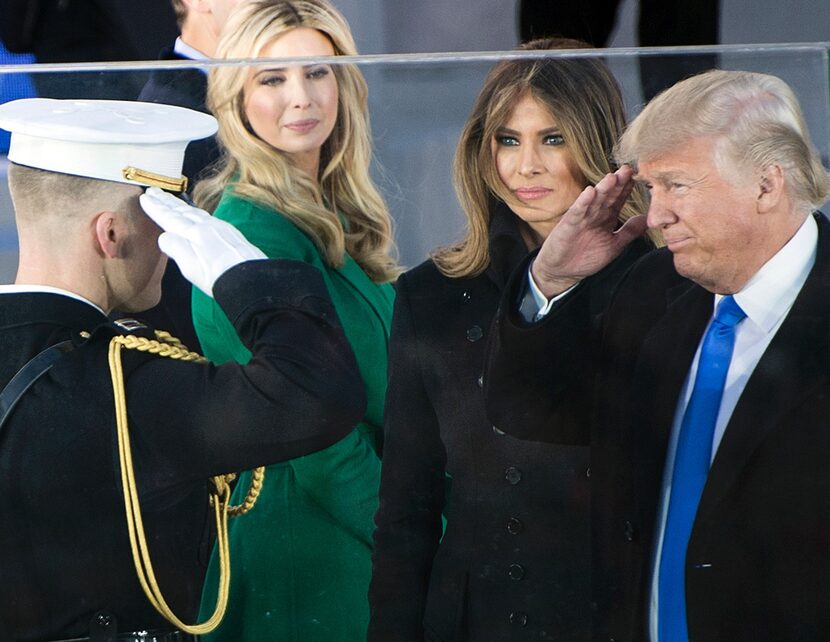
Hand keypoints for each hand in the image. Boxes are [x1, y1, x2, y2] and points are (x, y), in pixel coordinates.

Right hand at [139, 187, 266, 296]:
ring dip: (180, 205)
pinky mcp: (230, 234)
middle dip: (166, 201)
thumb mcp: (191, 267)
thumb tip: (165, 236)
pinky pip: (207, 217)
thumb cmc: (220, 278)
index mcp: (196, 234)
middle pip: (183, 211)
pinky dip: (195, 212)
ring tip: (170, 200)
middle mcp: (209, 226)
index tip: (144, 198)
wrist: (252, 281)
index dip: (156, 208)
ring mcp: (222, 228)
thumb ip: (176, 248)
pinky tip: (195, 214)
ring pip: (196, 212)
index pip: (170, 218)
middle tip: (153, 191)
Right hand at [531, 166, 646, 296]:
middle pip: (608, 195)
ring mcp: (581, 218)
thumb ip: (631, 231)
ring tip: (612, 177)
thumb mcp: (615, 245)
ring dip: (602, 189)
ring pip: (594, 200)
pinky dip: (583, 202)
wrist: (563, 271)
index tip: (640, 176)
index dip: (628, 188)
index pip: (619, 199)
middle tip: (628, 169)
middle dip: (618, 183)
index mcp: (607, 217)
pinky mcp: (569, 225)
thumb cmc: (586, 258)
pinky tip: (590, 192)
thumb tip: (650, 219)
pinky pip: (577, 212)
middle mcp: (595, 214)